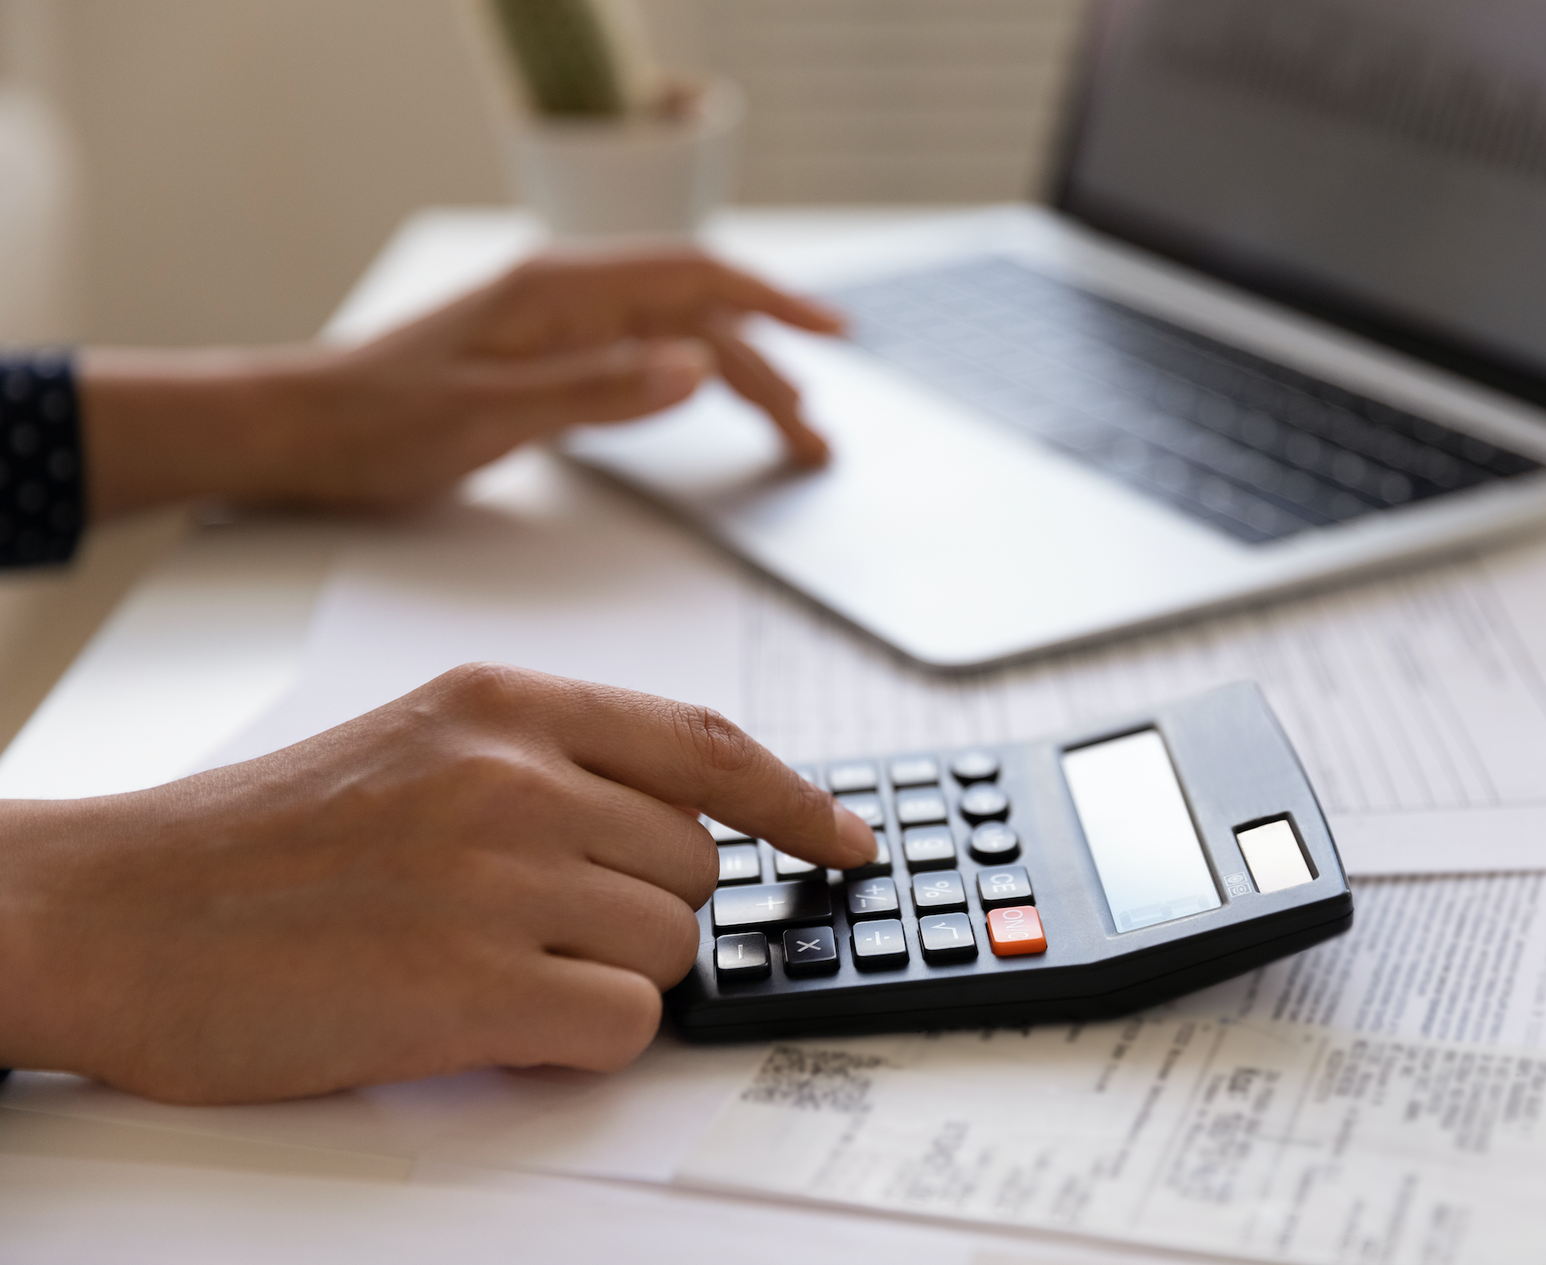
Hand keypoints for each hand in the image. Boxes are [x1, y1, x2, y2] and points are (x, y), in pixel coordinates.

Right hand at [0, 663, 875, 1103]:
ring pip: (669, 948)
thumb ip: (558, 764)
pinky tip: (488, 1017)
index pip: (710, 745)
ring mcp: (497, 879)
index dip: (799, 802)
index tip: (848, 843)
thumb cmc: (264, 841)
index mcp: (507, 705)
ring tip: (488, 965)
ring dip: (603, 976)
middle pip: (697, 865)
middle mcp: (515, 777)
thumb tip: (691, 831)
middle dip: (644, 909)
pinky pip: (622, 1025)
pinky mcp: (470, 987)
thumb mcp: (421, 743)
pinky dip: (577, 1037)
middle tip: (541, 925)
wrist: (116, 909)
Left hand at [79, 248, 845, 518]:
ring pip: (676, 345)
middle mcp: (567, 297)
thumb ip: (597, 389)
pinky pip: (642, 362)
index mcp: (559, 291)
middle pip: (698, 319)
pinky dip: (692, 387)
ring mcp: (558, 327)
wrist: (300, 431)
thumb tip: (699, 368)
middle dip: (769, 371)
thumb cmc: (378, 422)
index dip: (772, 301)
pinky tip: (711, 407)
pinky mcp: (546, 359)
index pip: (694, 278)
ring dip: (738, 385)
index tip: (834, 333)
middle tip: (814, 442)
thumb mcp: (490, 414)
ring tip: (790, 436)